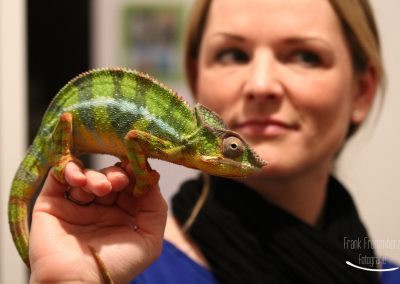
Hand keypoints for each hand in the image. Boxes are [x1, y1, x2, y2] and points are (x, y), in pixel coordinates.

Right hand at [29, 161, 167, 282]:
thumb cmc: (115, 267)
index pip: (130, 185)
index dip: (134, 174)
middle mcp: (100, 208)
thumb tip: (152, 176)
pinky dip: (69, 170)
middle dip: (115, 174)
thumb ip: (155, 207)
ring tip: (100, 188)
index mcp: (122, 215)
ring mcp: (76, 205)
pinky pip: (59, 177)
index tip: (136, 166)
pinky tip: (78, 180)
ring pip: (87, 175)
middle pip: (109, 177)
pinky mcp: (52, 203)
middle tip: (118, 181)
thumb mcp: (149, 240)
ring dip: (95, 175)